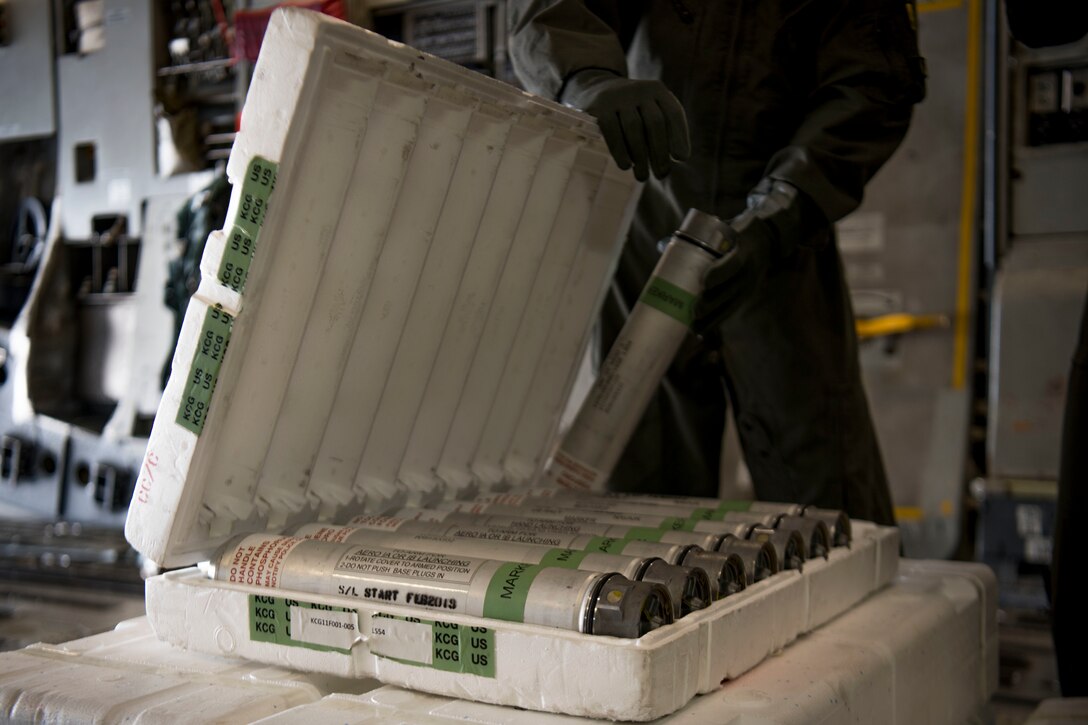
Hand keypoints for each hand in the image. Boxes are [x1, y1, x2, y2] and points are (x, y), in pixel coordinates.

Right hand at [561, 70, 689, 180]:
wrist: (594, 88)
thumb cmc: (629, 109)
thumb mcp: (648, 109)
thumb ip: (664, 128)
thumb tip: (680, 157)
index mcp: (657, 90)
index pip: (673, 113)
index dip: (679, 136)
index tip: (681, 158)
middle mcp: (640, 90)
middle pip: (655, 122)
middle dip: (660, 151)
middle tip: (661, 174)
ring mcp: (618, 96)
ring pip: (634, 127)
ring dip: (640, 156)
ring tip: (642, 176)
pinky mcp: (600, 106)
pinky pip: (611, 130)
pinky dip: (620, 150)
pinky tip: (626, 166)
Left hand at [694, 179, 811, 329]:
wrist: (768, 240)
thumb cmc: (739, 233)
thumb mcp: (728, 229)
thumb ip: (699, 237)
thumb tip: (662, 246)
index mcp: (744, 251)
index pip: (733, 265)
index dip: (720, 274)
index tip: (704, 282)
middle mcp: (749, 271)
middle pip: (730, 291)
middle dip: (711, 303)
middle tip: (694, 311)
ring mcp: (749, 286)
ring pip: (730, 306)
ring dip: (712, 318)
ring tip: (694, 328)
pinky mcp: (746, 295)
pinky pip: (731, 310)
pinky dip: (717, 321)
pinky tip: (703, 331)